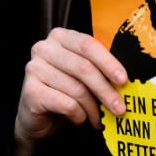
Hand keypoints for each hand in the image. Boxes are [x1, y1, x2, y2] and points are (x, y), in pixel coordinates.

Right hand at [14, 28, 127, 155]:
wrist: (37, 116)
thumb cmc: (64, 90)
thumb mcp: (83, 73)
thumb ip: (99, 67)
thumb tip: (125, 78)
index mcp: (61, 37)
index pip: (88, 45)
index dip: (109, 63)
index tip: (123, 80)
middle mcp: (44, 48)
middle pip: (84, 68)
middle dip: (106, 90)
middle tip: (120, 107)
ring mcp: (34, 69)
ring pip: (77, 89)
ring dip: (93, 108)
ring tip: (98, 117)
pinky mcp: (30, 91)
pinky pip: (66, 104)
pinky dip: (78, 115)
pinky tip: (79, 118)